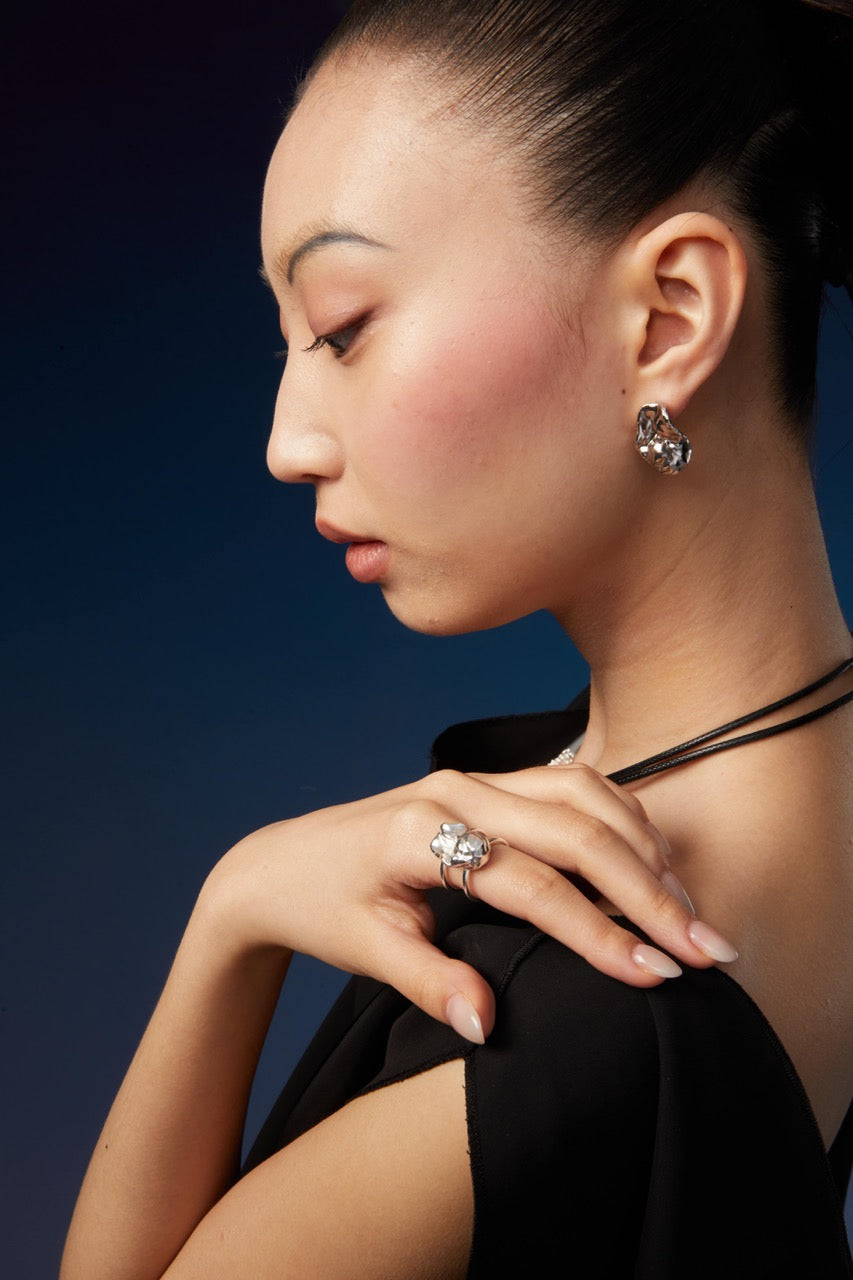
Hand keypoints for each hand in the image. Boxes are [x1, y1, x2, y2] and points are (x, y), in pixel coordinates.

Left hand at [204, 762, 736, 1041]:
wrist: (283, 862)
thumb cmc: (323, 906)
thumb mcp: (363, 951)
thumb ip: (427, 981)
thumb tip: (488, 1028)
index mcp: (421, 832)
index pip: (531, 883)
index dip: (598, 931)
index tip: (656, 975)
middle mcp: (456, 791)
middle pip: (575, 829)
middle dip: (649, 890)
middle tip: (708, 949)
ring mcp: (475, 778)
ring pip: (583, 793)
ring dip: (642, 847)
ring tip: (685, 909)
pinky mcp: (488, 781)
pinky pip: (571, 783)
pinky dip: (618, 816)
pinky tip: (647, 859)